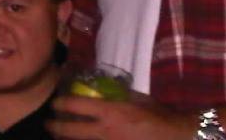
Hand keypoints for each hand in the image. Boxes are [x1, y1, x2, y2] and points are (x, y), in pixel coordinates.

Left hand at [46, 94, 192, 139]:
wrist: (177, 137)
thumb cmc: (159, 116)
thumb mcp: (137, 99)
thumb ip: (119, 95)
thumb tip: (104, 91)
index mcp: (111, 112)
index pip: (76, 106)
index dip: (61, 104)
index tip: (54, 103)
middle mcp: (105, 131)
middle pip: (71, 131)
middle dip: (55, 127)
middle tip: (48, 124)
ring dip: (68, 138)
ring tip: (59, 136)